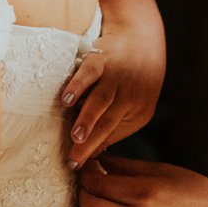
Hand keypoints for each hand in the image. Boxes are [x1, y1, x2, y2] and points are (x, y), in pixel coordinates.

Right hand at [59, 19, 165, 167]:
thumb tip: (93, 153)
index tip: (77, 166)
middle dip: (89, 143)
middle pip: (107, 122)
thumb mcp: (134, 107)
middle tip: (73, 160)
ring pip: (101, 100)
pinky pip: (89, 74)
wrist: (141, 40)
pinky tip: (66, 100)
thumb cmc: (134, 81)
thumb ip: (115, 128)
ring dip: (87, 118)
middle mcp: (131, 95)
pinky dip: (78, 86)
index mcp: (139, 111)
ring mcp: (117, 75)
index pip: (112, 134)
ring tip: (75, 137)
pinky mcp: (102, 57)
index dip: (94, 150)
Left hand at [77, 155, 207, 206]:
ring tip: (95, 205)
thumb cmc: (195, 191)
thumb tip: (98, 159)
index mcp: (144, 192)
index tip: (90, 167)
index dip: (86, 173)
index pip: (97, 183)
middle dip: (83, 193)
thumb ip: (127, 167)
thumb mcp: (162, 170)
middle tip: (90, 185)